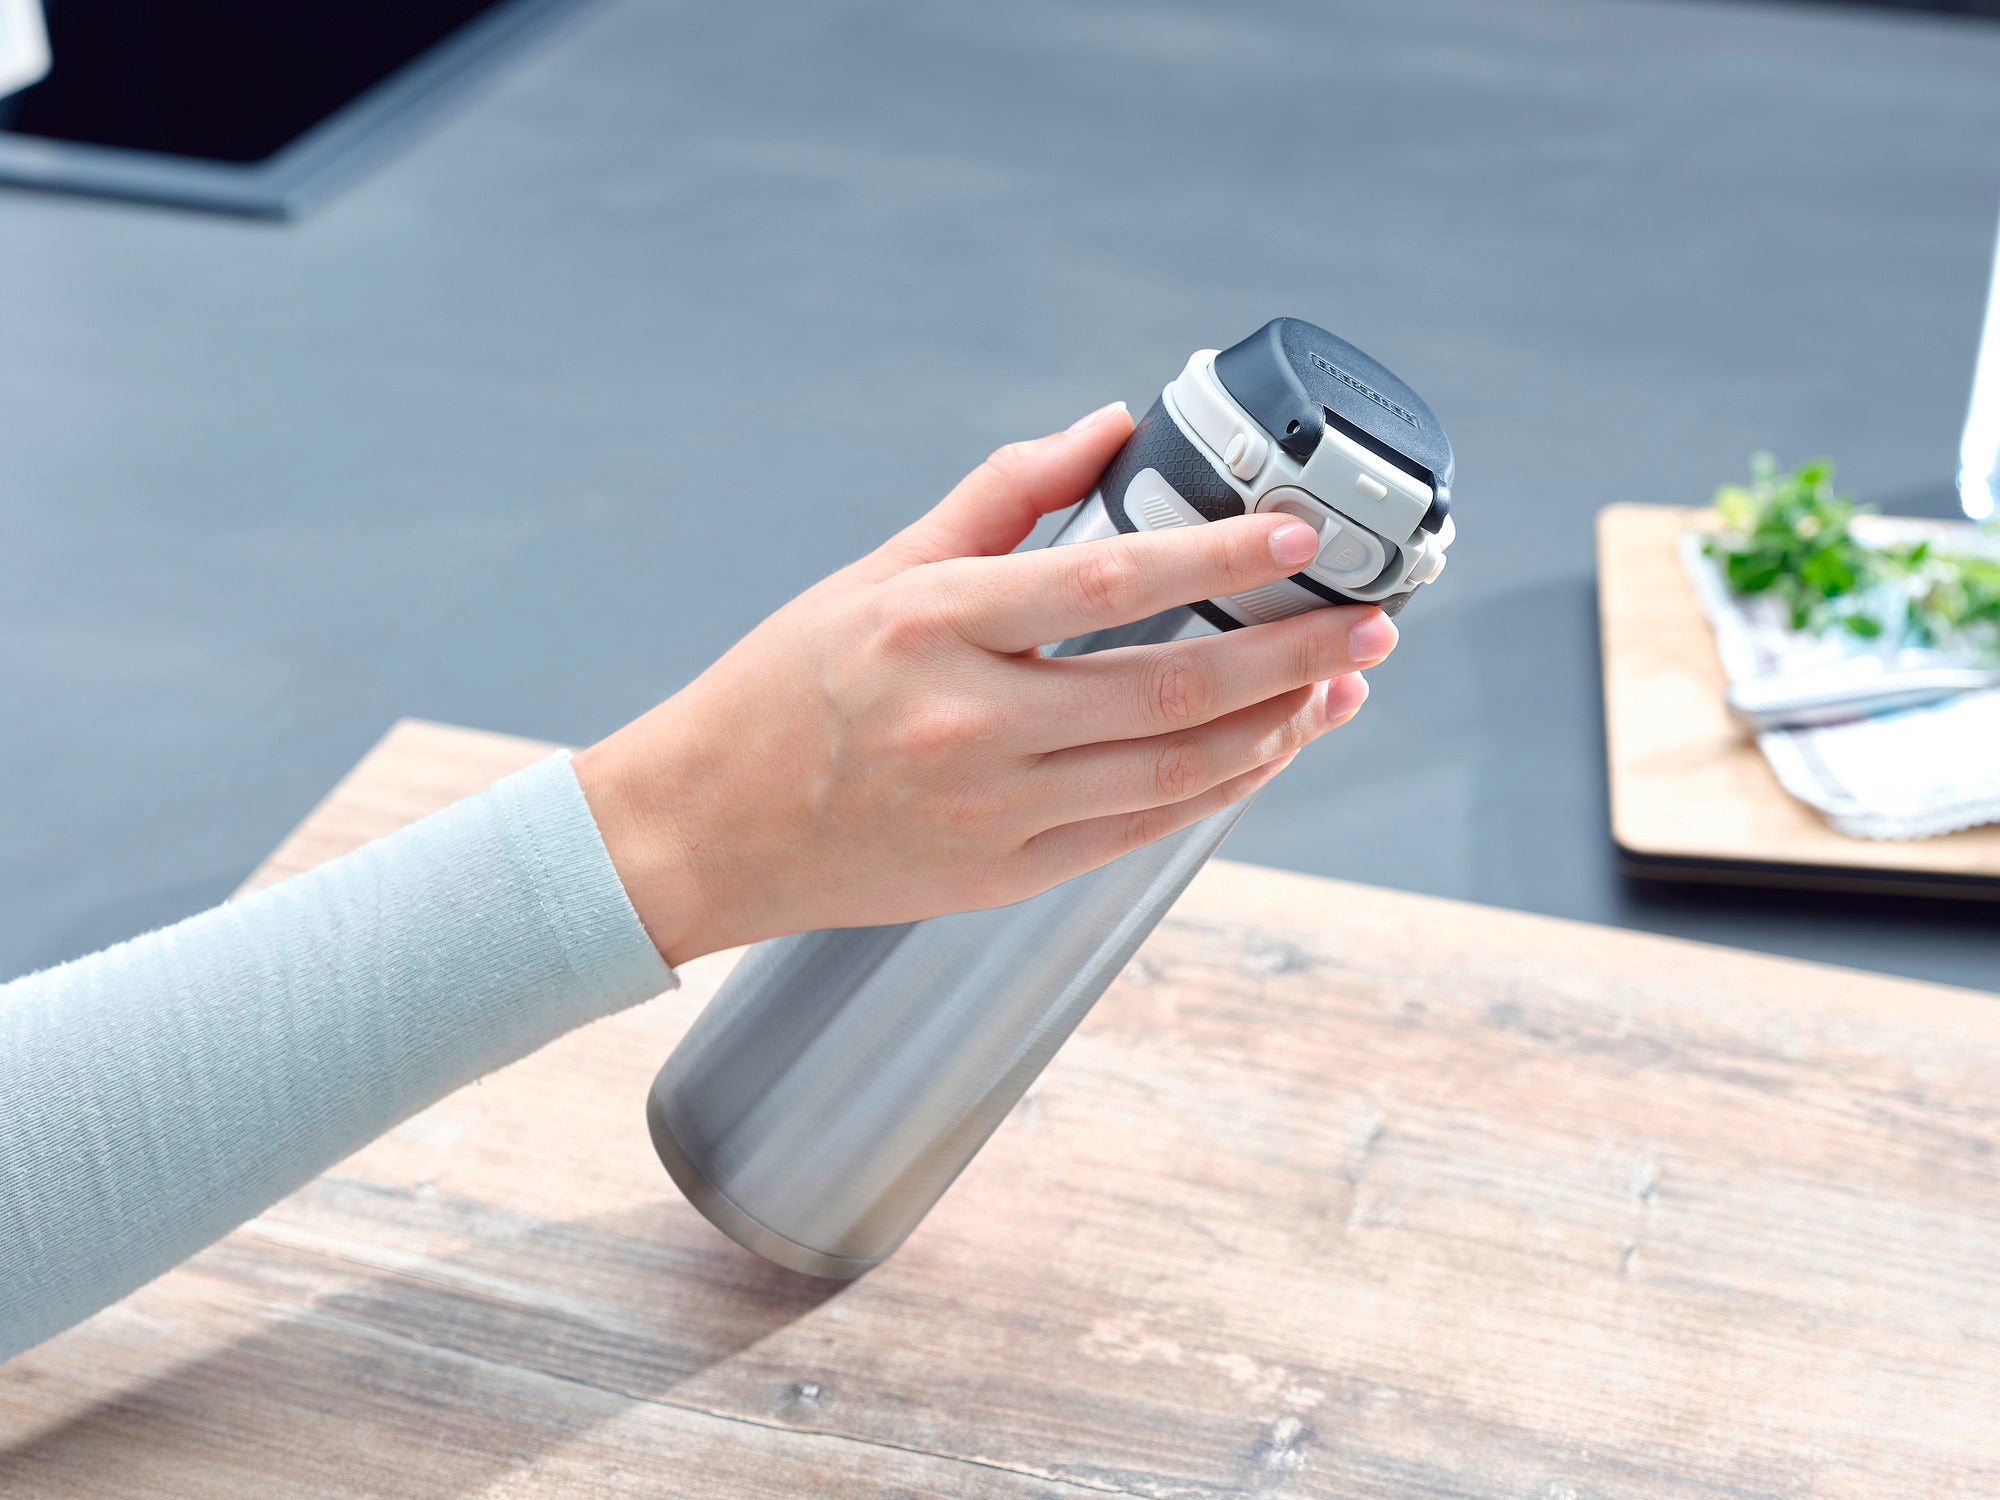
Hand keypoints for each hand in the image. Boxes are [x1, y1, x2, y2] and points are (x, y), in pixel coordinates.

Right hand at [574, 401, 1395, 964]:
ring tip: (1340, 686)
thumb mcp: (878, 571)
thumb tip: (1108, 427)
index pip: (1109, 582)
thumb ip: (1002, 495)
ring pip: (1175, 770)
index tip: (1301, 538)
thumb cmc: (785, 687)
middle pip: (1171, 687)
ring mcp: (992, 811)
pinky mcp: (1004, 875)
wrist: (706, 829)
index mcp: (931, 624)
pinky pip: (1142, 830)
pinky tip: (1264, 751)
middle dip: (1292, 654)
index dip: (1220, 560)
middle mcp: (969, 723)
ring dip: (1276, 728)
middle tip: (1370, 622)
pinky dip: (1218, 789)